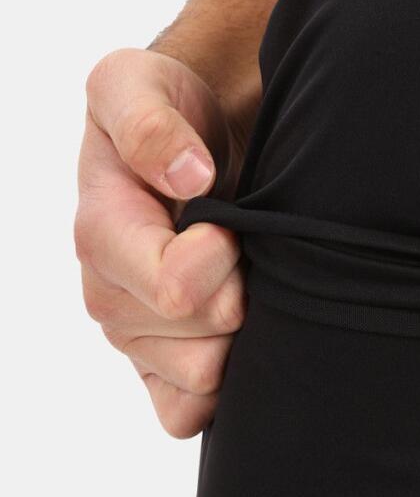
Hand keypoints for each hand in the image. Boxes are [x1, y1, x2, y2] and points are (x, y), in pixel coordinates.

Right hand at [75, 48, 249, 437]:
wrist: (185, 140)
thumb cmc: (165, 108)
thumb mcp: (136, 83)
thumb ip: (149, 123)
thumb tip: (189, 177)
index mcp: (100, 233)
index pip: (171, 288)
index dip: (221, 260)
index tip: (231, 222)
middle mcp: (110, 295)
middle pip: (199, 340)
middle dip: (240, 294)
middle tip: (243, 249)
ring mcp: (135, 337)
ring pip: (202, 379)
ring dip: (238, 336)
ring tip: (241, 279)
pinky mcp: (160, 365)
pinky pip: (185, 413)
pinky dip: (220, 386)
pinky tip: (234, 334)